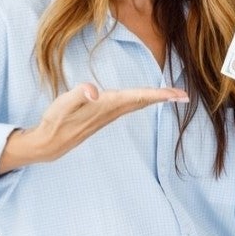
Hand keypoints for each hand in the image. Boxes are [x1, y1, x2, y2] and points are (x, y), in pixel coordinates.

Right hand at [0, 83, 188, 172]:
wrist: (49, 144)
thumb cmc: (55, 121)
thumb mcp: (63, 104)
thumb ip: (79, 94)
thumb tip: (95, 92)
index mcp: (106, 106)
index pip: (138, 97)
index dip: (158, 95)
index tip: (177, 95)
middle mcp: (111, 112)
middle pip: (143, 102)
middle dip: (164, 98)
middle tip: (185, 95)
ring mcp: (108, 116)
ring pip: (137, 105)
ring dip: (154, 99)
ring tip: (171, 95)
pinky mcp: (102, 116)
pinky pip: (128, 106)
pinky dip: (141, 101)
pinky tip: (144, 99)